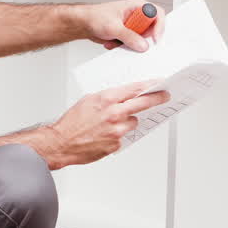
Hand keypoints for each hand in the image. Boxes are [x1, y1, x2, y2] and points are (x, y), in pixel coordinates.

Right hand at [44, 81, 169, 168]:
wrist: (62, 142)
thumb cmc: (72, 122)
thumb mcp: (89, 100)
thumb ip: (108, 97)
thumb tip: (122, 96)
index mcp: (107, 99)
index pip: (135, 89)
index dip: (150, 85)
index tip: (159, 83)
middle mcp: (114, 114)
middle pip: (143, 103)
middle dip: (156, 98)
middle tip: (165, 96)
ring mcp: (117, 130)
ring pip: (133, 122)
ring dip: (127, 121)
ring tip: (110, 123)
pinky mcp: (117, 144)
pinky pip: (124, 136)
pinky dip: (118, 134)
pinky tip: (105, 134)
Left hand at [76, 0, 164, 51]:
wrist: (84, 24)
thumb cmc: (95, 17)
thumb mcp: (113, 27)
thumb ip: (129, 36)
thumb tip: (143, 45)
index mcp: (137, 5)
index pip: (157, 14)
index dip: (159, 26)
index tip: (154, 38)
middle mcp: (137, 15)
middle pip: (152, 29)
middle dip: (141, 39)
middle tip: (132, 43)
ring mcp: (134, 25)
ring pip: (143, 39)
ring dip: (130, 44)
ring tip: (116, 41)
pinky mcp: (129, 34)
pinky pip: (134, 44)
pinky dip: (124, 46)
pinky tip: (113, 42)